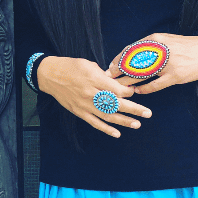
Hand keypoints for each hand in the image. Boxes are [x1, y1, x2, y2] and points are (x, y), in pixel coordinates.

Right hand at [36, 56, 151, 137]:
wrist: (49, 75)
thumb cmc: (70, 66)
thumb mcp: (88, 64)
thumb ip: (104, 75)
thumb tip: (118, 83)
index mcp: (93, 79)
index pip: (116, 89)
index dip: (129, 92)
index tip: (136, 92)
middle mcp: (90, 94)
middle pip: (115, 104)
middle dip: (134, 109)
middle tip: (148, 113)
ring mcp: (84, 105)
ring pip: (107, 115)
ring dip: (123, 121)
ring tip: (137, 124)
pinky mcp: (79, 112)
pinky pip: (94, 122)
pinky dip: (106, 129)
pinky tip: (117, 134)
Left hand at [107, 34, 197, 94]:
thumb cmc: (184, 46)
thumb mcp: (165, 40)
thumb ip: (149, 46)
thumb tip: (130, 55)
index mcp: (156, 39)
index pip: (131, 50)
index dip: (118, 59)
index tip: (110, 67)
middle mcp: (160, 51)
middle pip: (133, 63)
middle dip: (118, 72)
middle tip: (108, 79)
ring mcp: (167, 65)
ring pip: (141, 75)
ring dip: (127, 82)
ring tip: (118, 87)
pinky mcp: (174, 76)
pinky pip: (155, 85)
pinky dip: (144, 89)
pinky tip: (137, 91)